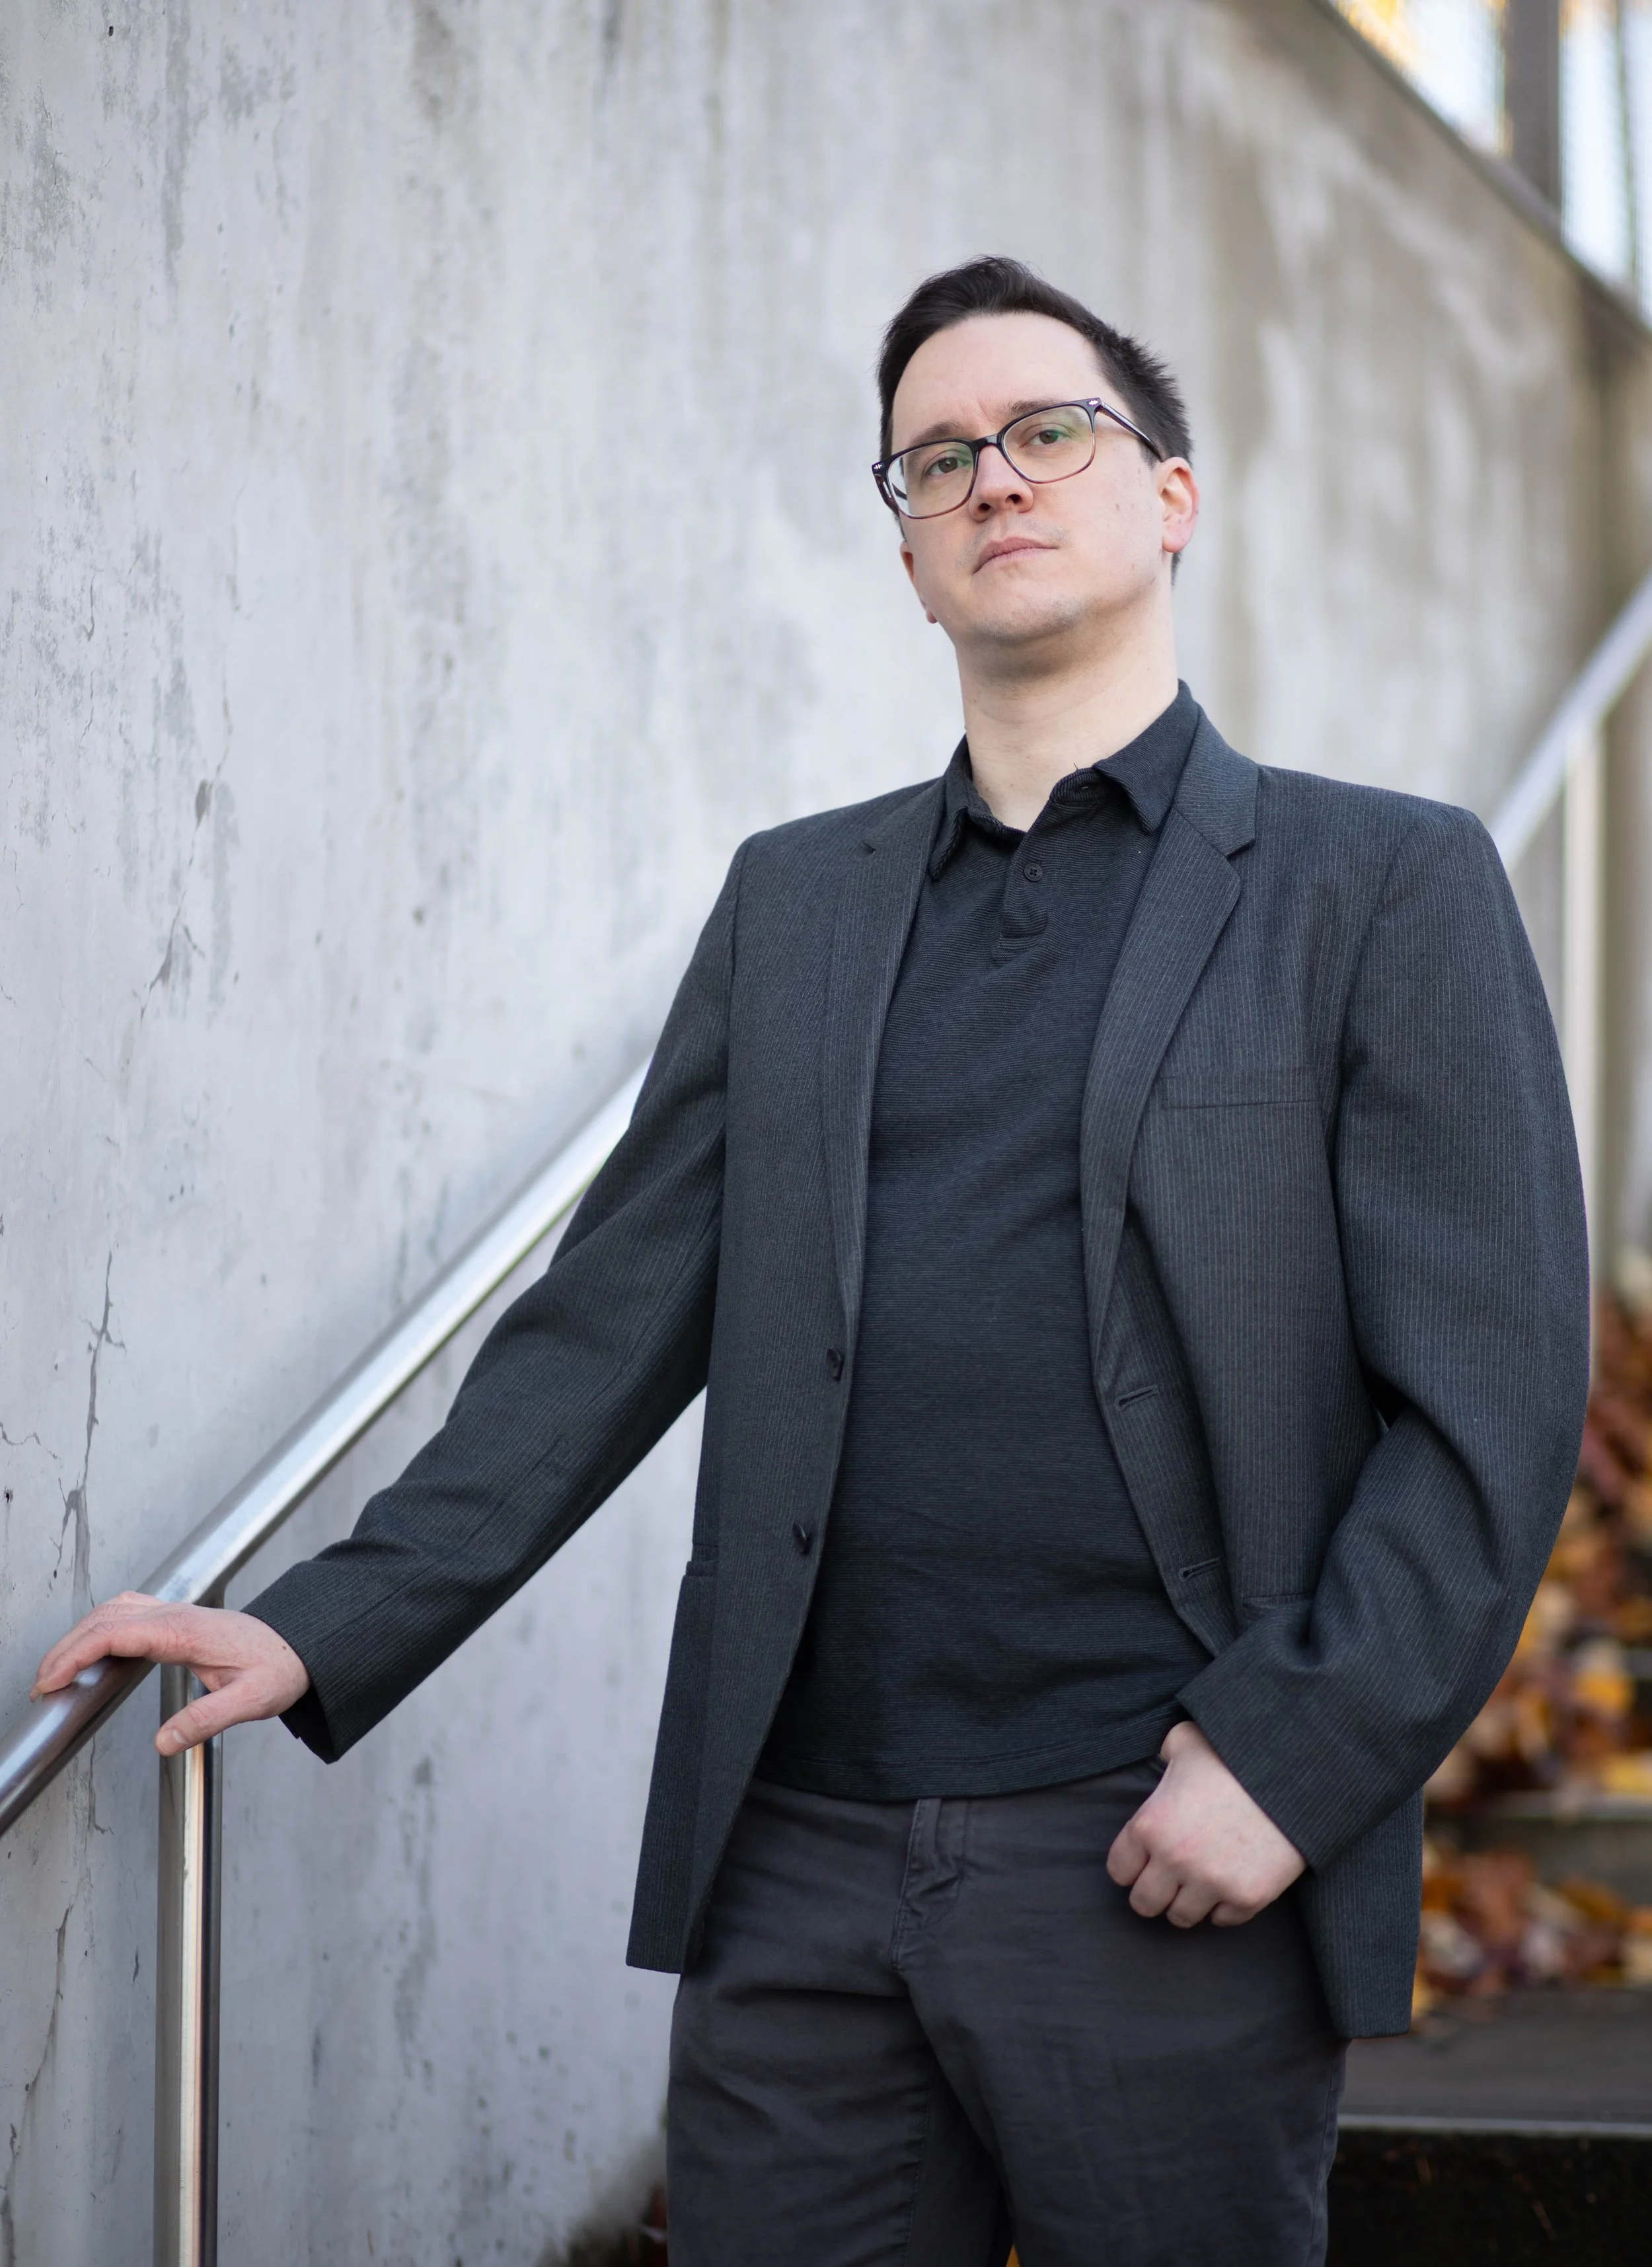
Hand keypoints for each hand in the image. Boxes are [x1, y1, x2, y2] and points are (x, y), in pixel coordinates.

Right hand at [32, 1593, 309, 1754]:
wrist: (301, 1644)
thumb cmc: (279, 1668)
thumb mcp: (251, 1700)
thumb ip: (207, 1720)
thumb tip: (164, 1743)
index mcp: (184, 1632)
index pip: (114, 1634)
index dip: (75, 1654)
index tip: (52, 1681)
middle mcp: (175, 1615)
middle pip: (103, 1619)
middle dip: (65, 1649)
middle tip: (42, 1686)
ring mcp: (174, 1612)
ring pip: (112, 1610)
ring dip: (79, 1635)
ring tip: (58, 1671)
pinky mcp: (176, 1617)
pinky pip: (127, 1611)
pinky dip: (99, 1626)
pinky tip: (91, 1646)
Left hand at [1106, 1720, 1303, 1926]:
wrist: (1291, 1772)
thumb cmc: (1233, 1755)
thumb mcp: (1185, 1741)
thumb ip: (1164, 1754)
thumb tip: (1162, 1758)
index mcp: (1151, 1824)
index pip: (1118, 1870)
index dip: (1130, 1865)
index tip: (1143, 1861)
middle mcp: (1175, 1859)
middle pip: (1144, 1903)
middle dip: (1153, 1891)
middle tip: (1169, 1879)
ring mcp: (1212, 1883)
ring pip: (1181, 1918)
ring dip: (1187, 1902)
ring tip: (1199, 1881)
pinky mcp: (1247, 1898)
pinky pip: (1222, 1920)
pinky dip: (1223, 1906)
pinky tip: (1229, 1883)